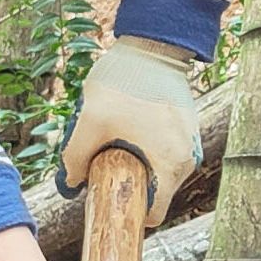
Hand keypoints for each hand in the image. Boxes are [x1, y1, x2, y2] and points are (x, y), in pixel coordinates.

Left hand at [61, 36, 201, 210]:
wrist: (152, 45)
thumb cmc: (125, 83)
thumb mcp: (90, 122)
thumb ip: (74, 159)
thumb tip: (69, 186)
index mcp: (171, 166)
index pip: (153, 214)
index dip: (126, 210)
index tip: (107, 195)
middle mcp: (188, 159)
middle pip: (154, 190)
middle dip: (128, 181)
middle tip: (106, 158)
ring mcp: (190, 142)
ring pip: (158, 169)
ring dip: (137, 161)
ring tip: (118, 135)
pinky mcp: (187, 127)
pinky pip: (164, 148)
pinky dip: (147, 144)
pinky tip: (130, 123)